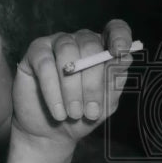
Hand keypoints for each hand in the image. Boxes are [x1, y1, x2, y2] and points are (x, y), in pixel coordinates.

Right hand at [12, 19, 133, 146]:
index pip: (116, 29)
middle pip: (90, 45)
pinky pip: (45, 64)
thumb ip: (115, 80)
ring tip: (74, 114)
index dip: (120, 36)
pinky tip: (58, 111)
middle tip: (91, 111)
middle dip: (93, 82)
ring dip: (72, 88)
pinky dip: (52, 90)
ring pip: (66, 52)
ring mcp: (57, 43)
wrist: (51, 133)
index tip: (119, 52)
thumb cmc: (83, 114)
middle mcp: (81, 41)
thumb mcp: (106, 102)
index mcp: (104, 50)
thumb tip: (125, 58)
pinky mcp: (36, 52)